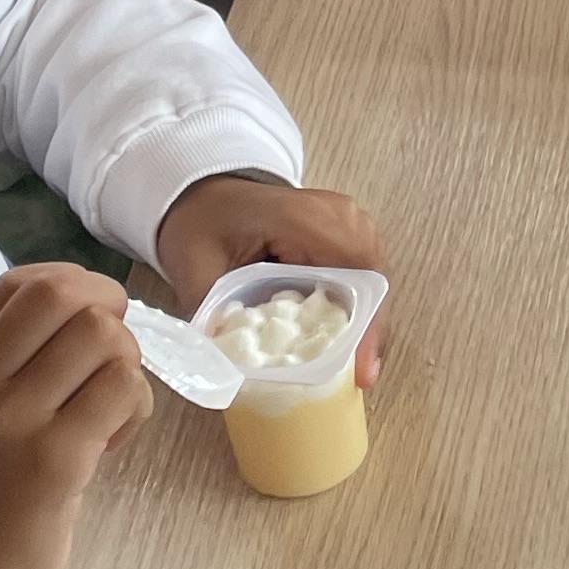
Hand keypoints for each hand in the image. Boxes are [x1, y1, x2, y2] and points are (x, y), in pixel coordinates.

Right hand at [0, 266, 152, 568]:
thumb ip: (12, 369)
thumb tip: (92, 320)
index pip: (17, 285)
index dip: (73, 285)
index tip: (92, 320)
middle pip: (62, 295)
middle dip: (110, 312)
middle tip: (114, 360)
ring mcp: (13, 418)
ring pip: (104, 339)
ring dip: (126, 369)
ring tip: (106, 416)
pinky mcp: (54, 457)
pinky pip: (122, 391)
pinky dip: (134, 410)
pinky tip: (108, 445)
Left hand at [154, 177, 389, 386]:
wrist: (205, 192)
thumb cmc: (202, 223)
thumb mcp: (194, 267)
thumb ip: (210, 314)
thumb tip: (226, 368)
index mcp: (301, 217)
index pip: (355, 269)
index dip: (365, 321)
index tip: (360, 368)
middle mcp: (337, 212)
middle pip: (373, 278)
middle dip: (369, 329)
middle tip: (358, 376)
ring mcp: (347, 218)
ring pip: (374, 277)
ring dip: (366, 319)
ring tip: (352, 363)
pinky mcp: (346, 229)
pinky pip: (364, 272)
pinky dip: (358, 306)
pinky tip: (343, 336)